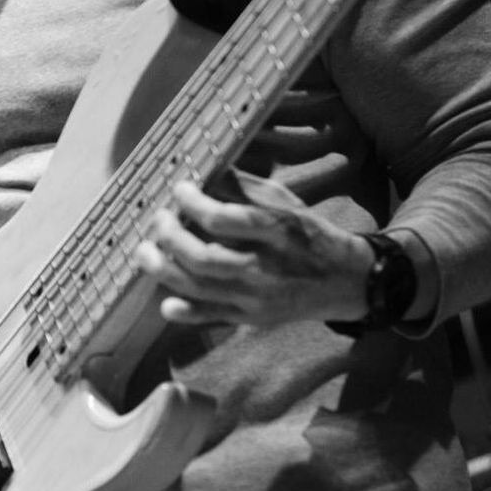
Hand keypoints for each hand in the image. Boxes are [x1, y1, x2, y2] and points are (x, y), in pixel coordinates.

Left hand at [136, 170, 371, 328]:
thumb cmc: (308, 233)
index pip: (226, 219)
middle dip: (171, 239)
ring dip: (165, 271)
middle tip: (158, 221)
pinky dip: (186, 313)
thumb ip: (245, 187)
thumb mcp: (286, 201)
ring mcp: (259, 298)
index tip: (179, 189)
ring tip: (144, 253)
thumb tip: (204, 171)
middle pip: (205, 259)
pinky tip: (165, 303)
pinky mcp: (254, 319)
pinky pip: (213, 318)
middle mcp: (268, 268)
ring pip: (202, 289)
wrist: (346, 281)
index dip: (194, 203)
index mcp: (279, 230)